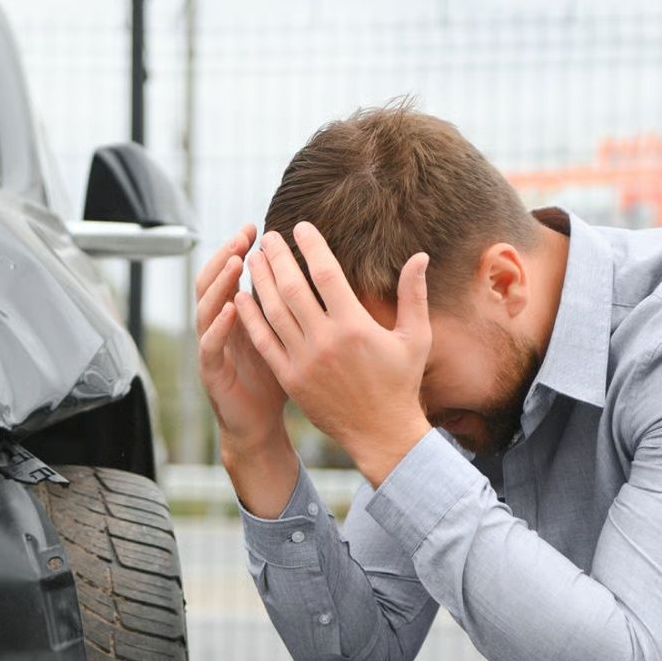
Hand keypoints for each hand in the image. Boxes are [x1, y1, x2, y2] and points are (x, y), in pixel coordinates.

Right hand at [196, 223, 288, 450]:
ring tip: (236, 261)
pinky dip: (218, 326)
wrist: (259, 424)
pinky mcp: (211, 374)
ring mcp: (212, 349)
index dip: (238, 248)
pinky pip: (210, 346)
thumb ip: (290, 305)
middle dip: (225, 255)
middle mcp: (218, 327)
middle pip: (212, 282)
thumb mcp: (286, 335)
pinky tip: (231, 308)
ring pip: (205, 308)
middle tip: (243, 234)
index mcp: (235, 316)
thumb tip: (319, 271)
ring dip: (219, 283)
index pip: (230, 274)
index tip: (256, 227)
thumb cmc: (276, 378)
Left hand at [235, 222, 432, 485]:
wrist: (381, 433)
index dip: (311, 246)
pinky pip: (264, 342)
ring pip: (274, 311)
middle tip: (269, 236)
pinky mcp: (290, 378)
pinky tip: (241, 298)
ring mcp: (304, 360)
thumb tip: (420, 256)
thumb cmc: (401, 383)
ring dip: (261, 282)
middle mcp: (326, 341)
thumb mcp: (416, 338)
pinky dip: (251, 318)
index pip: (326, 273)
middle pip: (292, 287)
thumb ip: (414, 295)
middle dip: (278, 257)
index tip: (300, 227)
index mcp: (355, 326)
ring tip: (254, 259)